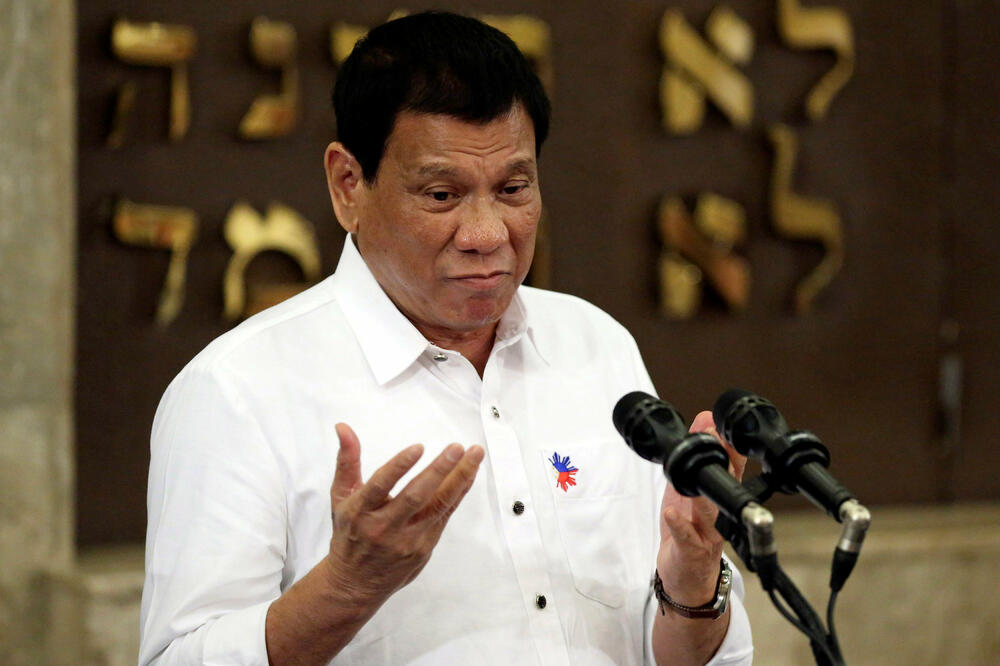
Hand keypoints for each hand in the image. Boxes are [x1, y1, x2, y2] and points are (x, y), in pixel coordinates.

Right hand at [321, 423, 484, 605]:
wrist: (355, 583)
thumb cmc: (348, 534)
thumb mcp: (341, 497)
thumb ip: (347, 461)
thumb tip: (344, 428)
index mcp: (359, 512)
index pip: (380, 486)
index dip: (399, 466)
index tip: (418, 447)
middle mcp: (383, 527)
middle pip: (415, 496)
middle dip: (439, 470)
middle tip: (456, 448)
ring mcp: (406, 540)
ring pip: (438, 506)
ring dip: (459, 479)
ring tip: (474, 455)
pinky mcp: (424, 547)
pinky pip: (445, 515)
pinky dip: (458, 492)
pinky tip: (469, 474)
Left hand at [656, 411, 746, 605]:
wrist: (687, 576)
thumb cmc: (690, 528)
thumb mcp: (690, 488)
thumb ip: (695, 455)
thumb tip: (705, 419)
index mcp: (718, 496)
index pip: (730, 467)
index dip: (727, 444)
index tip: (720, 422)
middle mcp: (718, 514)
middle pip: (723, 486)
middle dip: (720, 462)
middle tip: (714, 439)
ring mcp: (706, 534)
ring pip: (708, 513)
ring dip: (702, 493)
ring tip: (693, 476)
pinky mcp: (690, 551)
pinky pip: (686, 538)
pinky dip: (679, 525)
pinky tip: (671, 513)